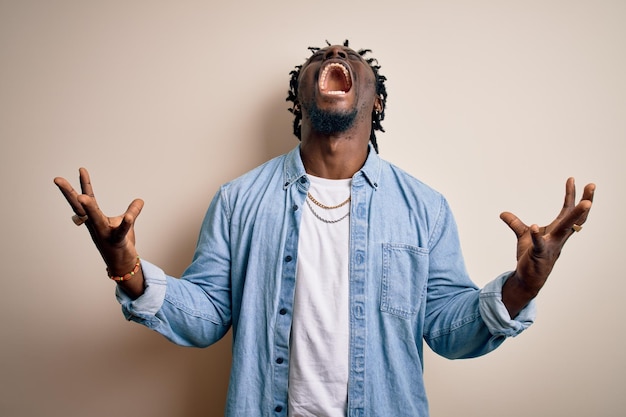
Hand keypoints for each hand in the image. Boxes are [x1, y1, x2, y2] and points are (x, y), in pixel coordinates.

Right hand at [54, 168, 144, 295]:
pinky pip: (121, 231)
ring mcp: (104, 234)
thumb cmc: (119, 243)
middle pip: (80, 207)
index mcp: (95, 219)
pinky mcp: (117, 241)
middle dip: (69, 193)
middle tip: (57, 179)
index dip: (84, 184)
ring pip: (96, 219)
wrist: (122, 265)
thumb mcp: (125, 223)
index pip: (87, 199)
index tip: (81, 169)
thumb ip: (130, 211)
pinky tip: (129, 217)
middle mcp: (96, 225)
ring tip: (83, 196)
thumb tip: (140, 199)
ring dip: (89, 208)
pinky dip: (126, 223)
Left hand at [500, 177, 594, 316]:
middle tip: (592, 185)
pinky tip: (535, 227)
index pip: (567, 210)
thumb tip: (503, 213)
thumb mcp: (523, 236)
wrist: (528, 278)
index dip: (571, 195)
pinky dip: (536, 236)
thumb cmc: (531, 258)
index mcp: (557, 231)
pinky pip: (538, 244)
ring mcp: (551, 246)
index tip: (572, 179)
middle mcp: (559, 237)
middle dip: (585, 201)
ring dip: (575, 216)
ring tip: (584, 202)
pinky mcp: (539, 254)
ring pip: (565, 229)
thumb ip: (515, 223)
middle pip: (575, 217)